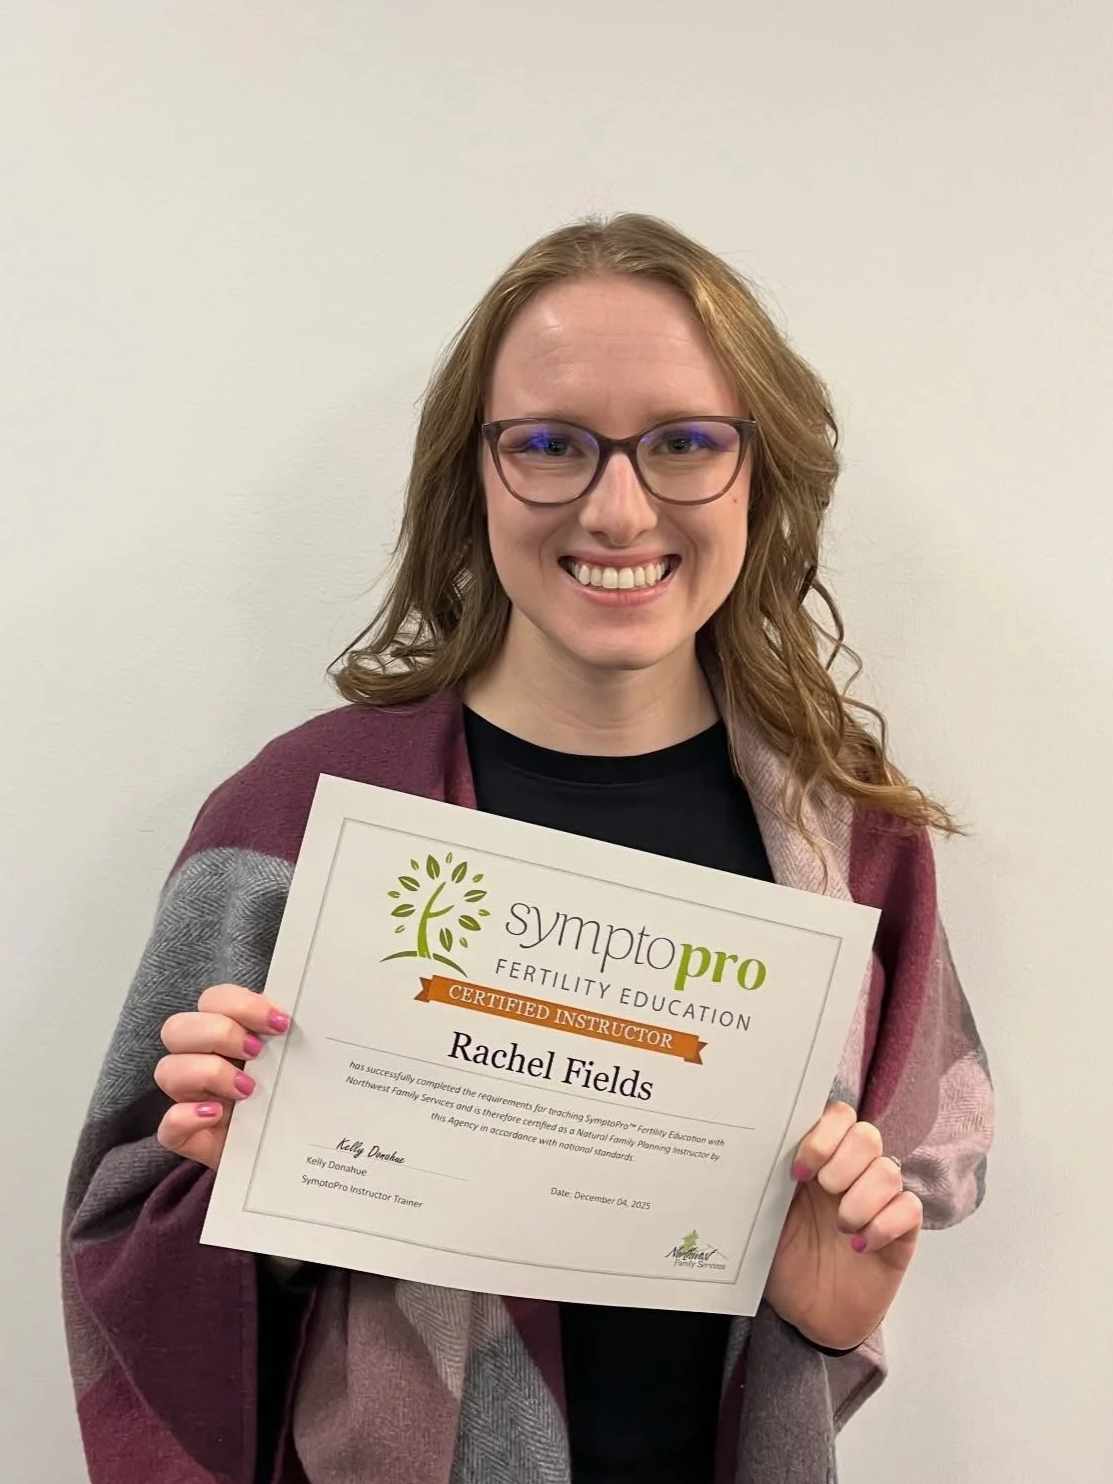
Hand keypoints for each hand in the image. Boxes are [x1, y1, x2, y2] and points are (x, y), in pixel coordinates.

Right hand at [155, 984, 290, 1170]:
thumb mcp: (295, 1063)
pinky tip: (217, 1115)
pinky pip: (167, 1126)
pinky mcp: (188, 1138)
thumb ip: (292, 1037)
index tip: (281, 1024)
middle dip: (219, 1033)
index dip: (242, 1005)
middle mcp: (199, 1060)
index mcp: (225, 1033)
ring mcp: (189, 1100)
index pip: (213, 999)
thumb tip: (304, 1017)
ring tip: (249, 1089)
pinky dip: (187, 1117)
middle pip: (177, 1028)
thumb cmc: (291, 1098)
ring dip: (208, 1073)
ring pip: (167, 1071)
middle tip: (258, 1051)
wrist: (291, 1150)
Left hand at [764, 1102, 922, 1350]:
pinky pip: (909, 1208)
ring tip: (841, 1229)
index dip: (824, 1134)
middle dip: (844, 1163)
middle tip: (825, 1193)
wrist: (811, 1317)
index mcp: (819, 1161)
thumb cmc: (786, 1263)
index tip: (801, 1169)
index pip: (836, 1117)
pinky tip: (862, 1246)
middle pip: (867, 1135)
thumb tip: (759, 1147)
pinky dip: (884, 1225)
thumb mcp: (766, 1218)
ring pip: (888, 1171)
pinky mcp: (902, 1231)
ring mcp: (879, 1201)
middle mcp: (852, 1174)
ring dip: (861, 1200)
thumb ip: (770, 1180)